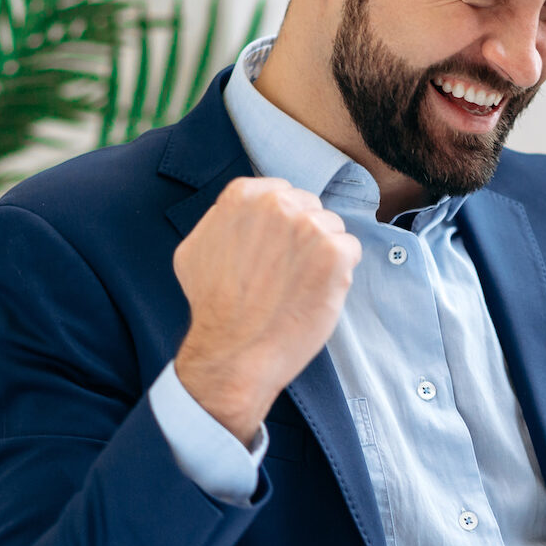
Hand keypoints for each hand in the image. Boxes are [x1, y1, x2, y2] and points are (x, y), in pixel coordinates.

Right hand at [172, 177, 360, 446]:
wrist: (233, 351)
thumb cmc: (212, 307)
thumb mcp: (195, 249)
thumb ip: (222, 220)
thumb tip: (241, 215)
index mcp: (243, 195)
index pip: (282, 193)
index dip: (283, 225)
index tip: (276, 249)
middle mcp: (277, 204)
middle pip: (310, 208)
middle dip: (304, 237)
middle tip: (287, 272)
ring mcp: (309, 226)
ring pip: (332, 228)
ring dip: (323, 254)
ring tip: (298, 286)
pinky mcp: (334, 252)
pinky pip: (350, 249)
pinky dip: (340, 272)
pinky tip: (315, 292)